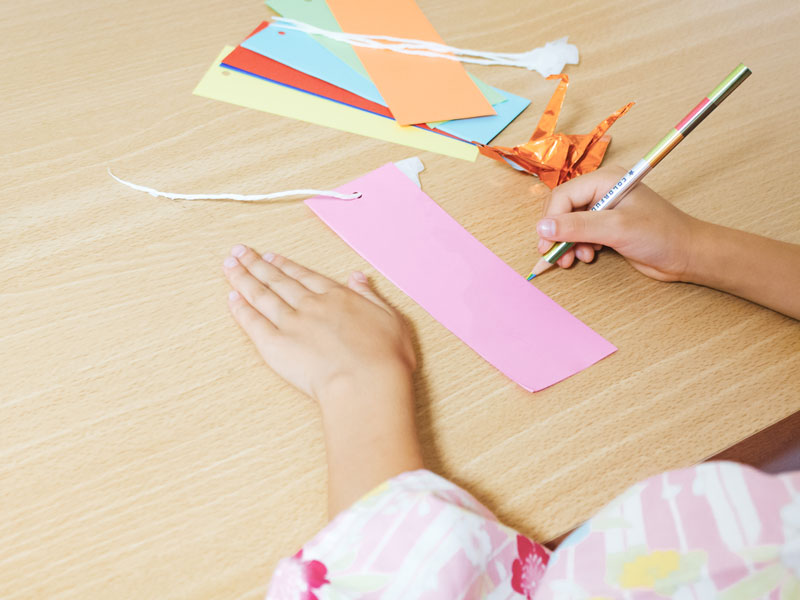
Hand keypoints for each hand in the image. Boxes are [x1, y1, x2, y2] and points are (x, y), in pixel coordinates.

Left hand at [223, 245, 423, 515]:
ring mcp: (291, 323)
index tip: (270, 257)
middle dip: (257, 264)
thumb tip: (359, 277)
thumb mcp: (391, 318)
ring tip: (229, 266)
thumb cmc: (386, 357)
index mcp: (337, 297)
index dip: (285, 266)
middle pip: (278, 280)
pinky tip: (231, 298)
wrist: (366, 383)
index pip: (304, 276)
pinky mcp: (275, 345)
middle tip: (240, 251)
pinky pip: (253, 322)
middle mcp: (311, 305)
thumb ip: (371, 295)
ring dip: (243, 278)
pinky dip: (241, 309)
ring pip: (262, 295)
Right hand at [536, 166, 701, 281]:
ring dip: (565, 243)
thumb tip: (543, 227)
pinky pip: (579, 234)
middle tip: (554, 255)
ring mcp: (603, 209)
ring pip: (568, 224)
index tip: (547, 244)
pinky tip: (586, 256)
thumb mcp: (617, 229)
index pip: (563, 196)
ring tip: (573, 259)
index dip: (551, 220)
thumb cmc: (661, 235)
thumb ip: (578, 227)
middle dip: (556, 233)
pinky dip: (576, 246)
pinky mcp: (606, 227)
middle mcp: (601, 191)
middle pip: (562, 209)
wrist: (687, 255)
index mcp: (605, 180)